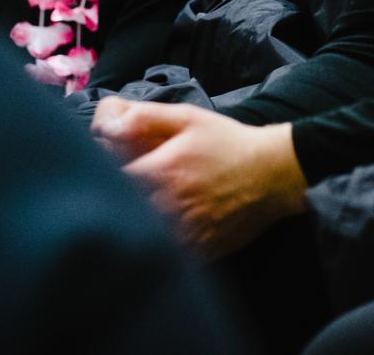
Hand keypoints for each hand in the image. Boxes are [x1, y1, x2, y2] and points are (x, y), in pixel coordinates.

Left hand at [91, 99, 307, 257]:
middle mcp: (168, 206)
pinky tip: (160, 234)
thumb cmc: (227, 142)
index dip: (100, 176)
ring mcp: (184, 232)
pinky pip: (168, 257)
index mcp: (160, 171)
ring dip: (134, 228)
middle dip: (115, 204)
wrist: (272, 173)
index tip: (104, 171)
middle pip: (122, 213)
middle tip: (117, 194)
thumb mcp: (187, 118)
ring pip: (143, 239)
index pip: (109, 181)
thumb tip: (109, 126)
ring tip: (135, 216)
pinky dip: (158, 248)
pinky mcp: (199, 251)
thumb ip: (145, 117)